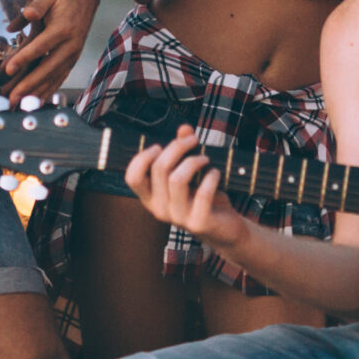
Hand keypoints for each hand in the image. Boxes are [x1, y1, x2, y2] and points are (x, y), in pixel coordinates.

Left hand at [3, 0, 99, 98]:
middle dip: (29, 85)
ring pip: (53, 77)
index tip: (7, 70)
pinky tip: (35, 101)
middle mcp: (71, 45)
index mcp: (64, 28)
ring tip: (18, 104)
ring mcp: (73, 55)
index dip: (24, 58)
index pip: (41, 46)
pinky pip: (59, 78)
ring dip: (36, 92)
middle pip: (48, 68)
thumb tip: (26, 14)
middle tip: (10, 97)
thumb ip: (37, 4)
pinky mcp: (71, 60)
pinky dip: (47, 91)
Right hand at [124, 127, 246, 251]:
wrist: (225, 229)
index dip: (142, 157)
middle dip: (178, 146)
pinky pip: (202, 192)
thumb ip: (183, 151)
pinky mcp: (199, 222)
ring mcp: (178, 218)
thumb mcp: (190, 174)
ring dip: (194, 161)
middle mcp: (160, 210)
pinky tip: (216, 173)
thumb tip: (184, 129)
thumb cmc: (204, 198)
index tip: (159, 146)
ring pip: (177, 179)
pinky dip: (211, 176)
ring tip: (205, 158)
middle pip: (159, 168)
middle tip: (194, 140)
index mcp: (151, 198)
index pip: (132, 177)